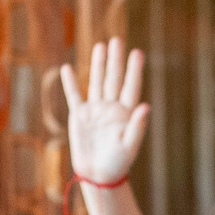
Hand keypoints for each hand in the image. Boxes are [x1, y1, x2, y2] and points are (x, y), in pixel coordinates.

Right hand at [62, 38, 149, 187]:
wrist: (98, 175)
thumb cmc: (118, 163)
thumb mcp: (130, 146)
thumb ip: (138, 126)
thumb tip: (146, 106)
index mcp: (125, 113)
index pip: (130, 86)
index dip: (133, 70)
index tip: (137, 53)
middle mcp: (111, 107)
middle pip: (113, 79)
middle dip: (115, 60)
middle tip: (118, 40)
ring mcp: (95, 110)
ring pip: (97, 82)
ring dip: (98, 64)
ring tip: (101, 45)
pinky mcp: (80, 116)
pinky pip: (74, 95)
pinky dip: (70, 83)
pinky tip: (68, 67)